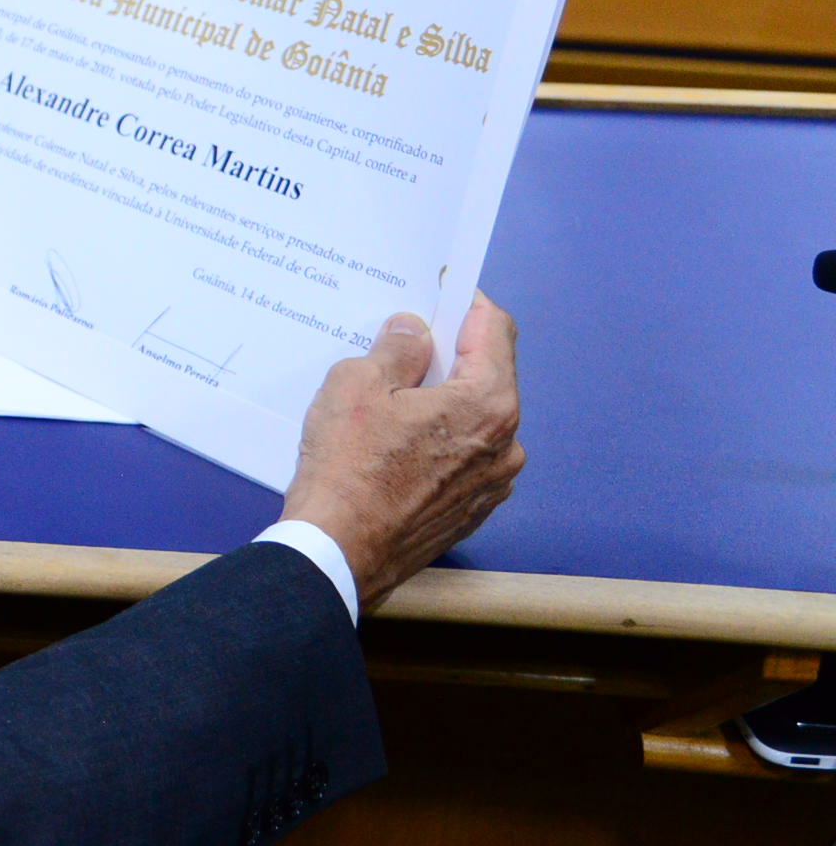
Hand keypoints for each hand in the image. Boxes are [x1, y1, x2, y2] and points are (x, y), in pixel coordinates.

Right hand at [278, 296, 521, 610]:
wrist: (338, 552)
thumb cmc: (347, 467)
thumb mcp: (357, 385)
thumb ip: (396, 350)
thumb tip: (415, 332)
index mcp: (488, 404)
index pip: (496, 331)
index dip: (468, 305)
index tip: (443, 292)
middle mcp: (506, 444)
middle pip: (486, 378)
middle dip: (448, 357)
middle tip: (403, 348)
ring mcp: (493, 483)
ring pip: (473, 421)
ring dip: (442, 403)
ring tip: (391, 404)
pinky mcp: (472, 511)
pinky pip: (463, 458)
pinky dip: (438, 442)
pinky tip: (395, 447)